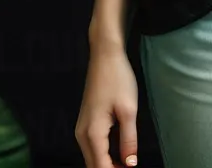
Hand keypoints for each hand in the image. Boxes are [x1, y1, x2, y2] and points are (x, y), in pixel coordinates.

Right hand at [76, 39, 140, 167]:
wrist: (104, 55)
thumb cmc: (118, 78)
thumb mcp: (128, 110)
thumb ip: (129, 140)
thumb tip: (130, 165)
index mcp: (92, 133)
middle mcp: (82, 134)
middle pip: (93, 166)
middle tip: (130, 167)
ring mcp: (81, 128)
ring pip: (92, 158)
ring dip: (107, 165)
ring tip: (126, 164)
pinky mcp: (85, 123)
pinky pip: (92, 148)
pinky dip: (103, 156)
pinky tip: (118, 155)